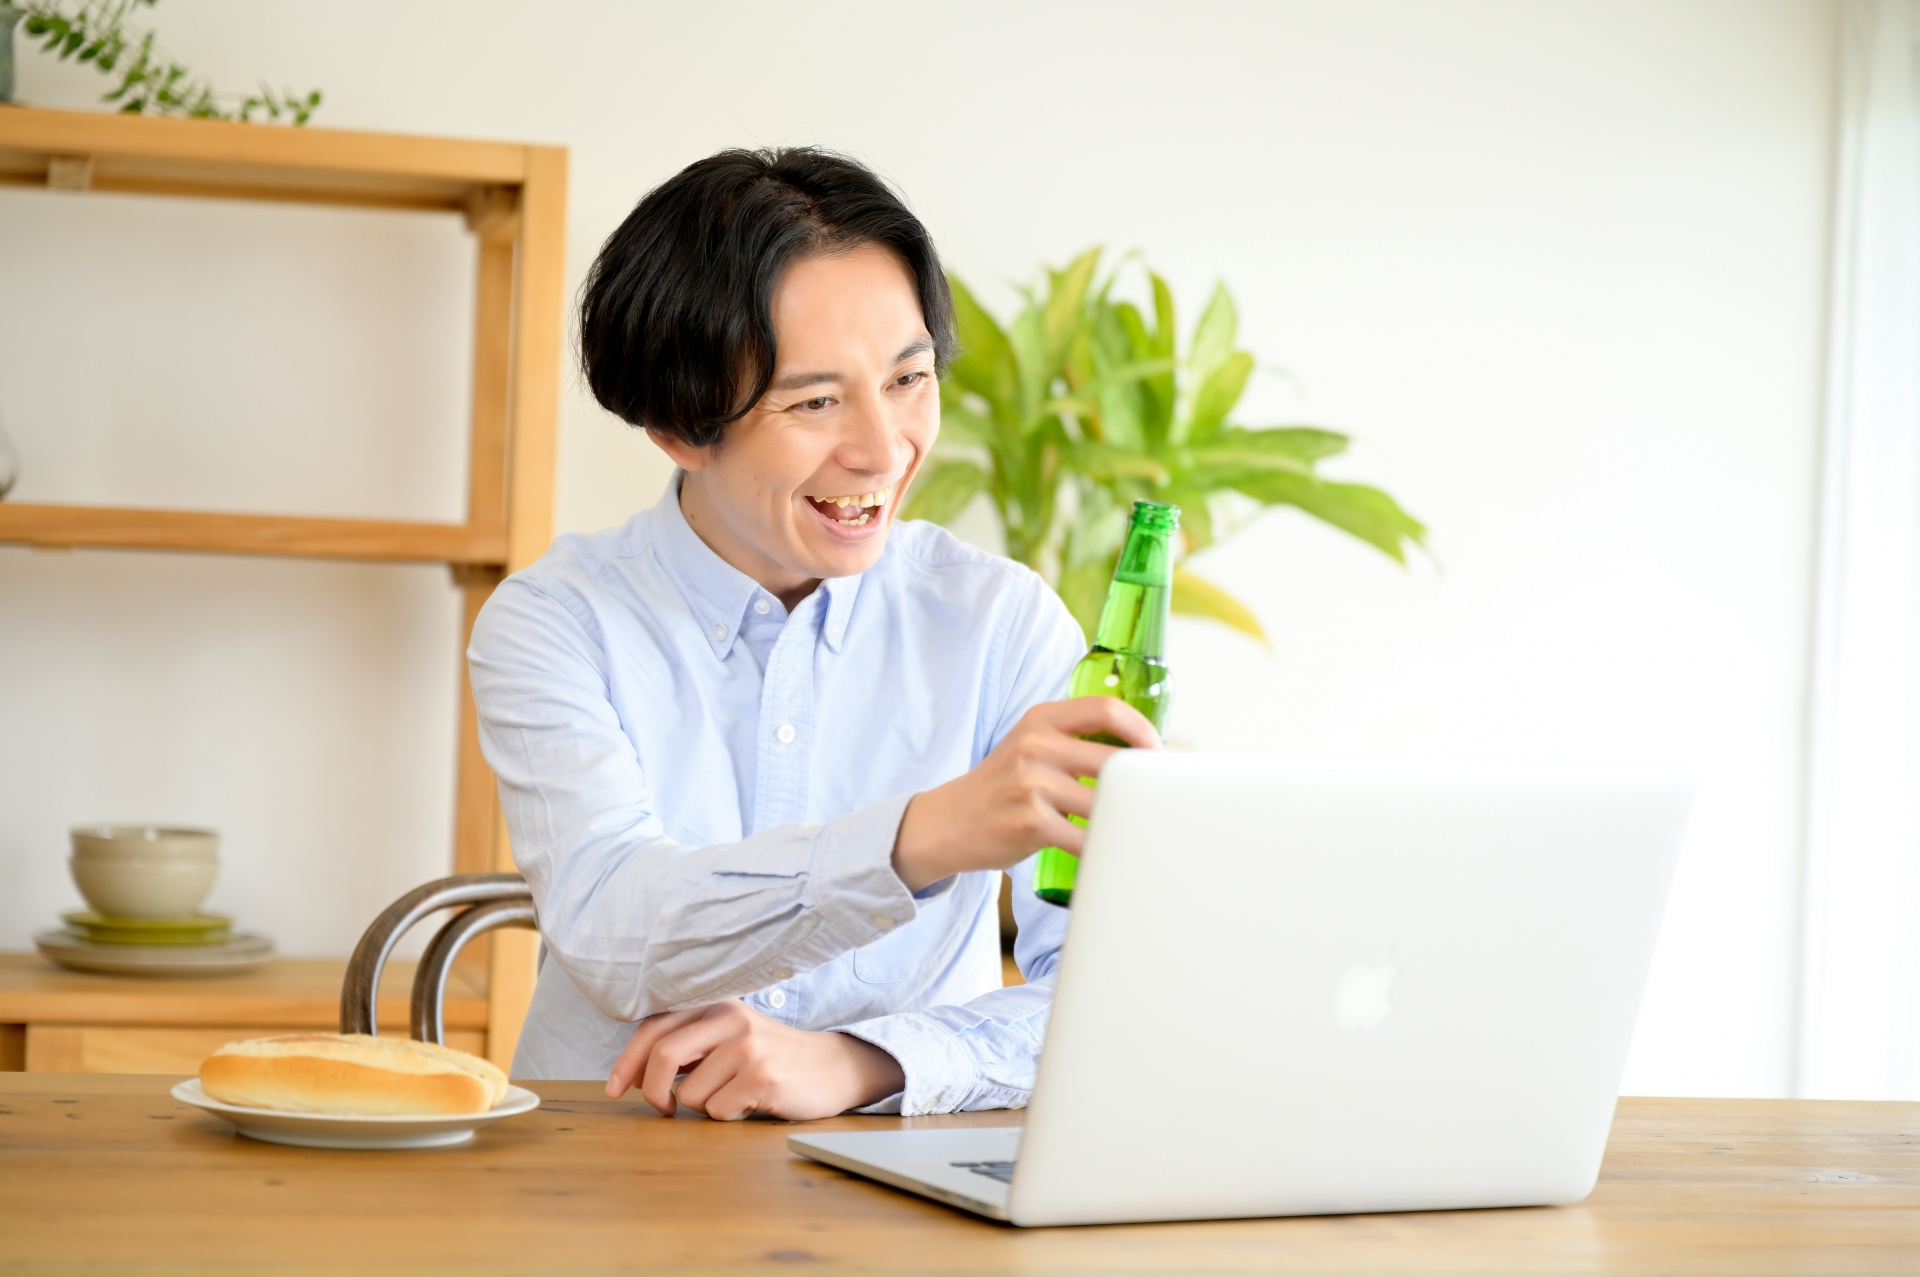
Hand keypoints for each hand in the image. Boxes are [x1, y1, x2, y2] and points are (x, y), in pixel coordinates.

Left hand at [605, 1000, 904, 1120]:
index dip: (626, 1060)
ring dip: (703, 1107)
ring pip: (689, 1094)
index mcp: (716, 1005)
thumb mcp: (729, 1037)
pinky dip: (727, 1116)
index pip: (654, 1027)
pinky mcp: (762, 1077)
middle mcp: (731, 1019)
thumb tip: (633, 1074)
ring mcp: (748, 1047)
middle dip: (652, 1091)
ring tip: (732, 1096)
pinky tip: (750, 1103)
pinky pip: (717, 1110)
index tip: (614, 1089)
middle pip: (663, 1054)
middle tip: (664, 1109)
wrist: (830, 1068)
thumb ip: (689, 1045)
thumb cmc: (771, 1057)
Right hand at [892, 695, 1159, 891]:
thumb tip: (1138, 756)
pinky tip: (1109, 853)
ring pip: (1105, 801)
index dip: (1141, 729)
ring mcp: (1031, 783)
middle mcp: (1035, 744)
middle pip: (1113, 758)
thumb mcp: (1029, 747)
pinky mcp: (1030, 822)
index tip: (1157, 754)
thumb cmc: (1001, 788)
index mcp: (1040, 719)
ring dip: (1126, 819)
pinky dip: (1102, 849)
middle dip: (1142, 783)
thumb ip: (1073, 742)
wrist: (947, 823)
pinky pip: (1084, 838)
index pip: (1106, 708)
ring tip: (1138, 829)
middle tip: (1156, 799)